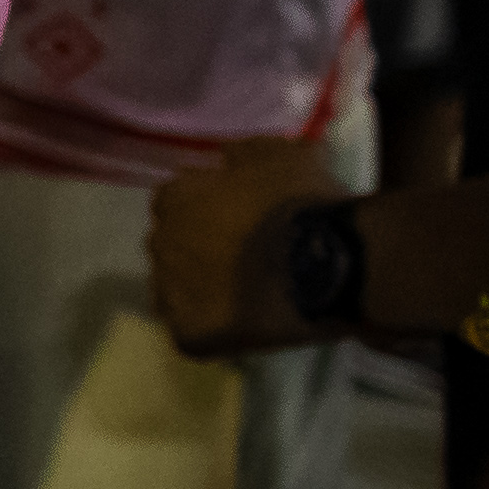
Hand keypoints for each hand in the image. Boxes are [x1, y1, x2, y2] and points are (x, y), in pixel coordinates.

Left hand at [149, 136, 346, 357]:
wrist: (328, 264)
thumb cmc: (305, 202)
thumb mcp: (281, 153)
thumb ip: (244, 153)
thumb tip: (226, 157)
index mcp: (175, 198)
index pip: (178, 201)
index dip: (212, 210)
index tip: (244, 220)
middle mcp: (160, 242)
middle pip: (174, 246)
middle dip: (202, 250)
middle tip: (248, 259)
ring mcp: (171, 292)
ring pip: (177, 291)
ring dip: (204, 291)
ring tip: (249, 296)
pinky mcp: (189, 335)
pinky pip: (192, 333)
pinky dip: (214, 331)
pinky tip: (246, 326)